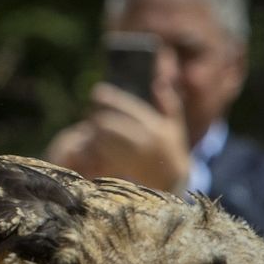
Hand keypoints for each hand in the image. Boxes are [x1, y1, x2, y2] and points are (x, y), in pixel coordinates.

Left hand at [46, 80, 191, 192]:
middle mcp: (146, 139)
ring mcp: (136, 155)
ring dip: (94, 132)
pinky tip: (91, 144)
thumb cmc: (173, 150)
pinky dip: (96, 148)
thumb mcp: (174, 126)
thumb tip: (160, 81)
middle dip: (97, 117)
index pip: (128, 107)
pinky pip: (104, 155)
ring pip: (106, 139)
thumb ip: (168, 104)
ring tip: (89, 128)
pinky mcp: (127, 167)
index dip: (110, 98)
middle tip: (89, 114)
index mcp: (155, 126)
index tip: (96, 92)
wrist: (174, 181)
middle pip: (111, 123)